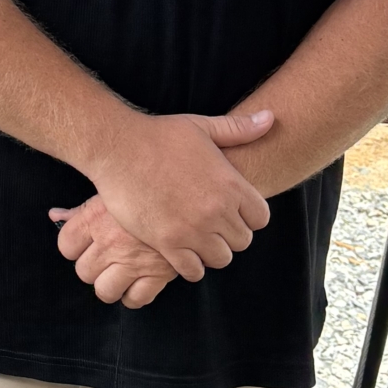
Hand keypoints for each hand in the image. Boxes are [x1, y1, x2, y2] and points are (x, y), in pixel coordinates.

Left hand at [48, 194, 181, 305]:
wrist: (189, 192)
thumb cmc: (146, 189)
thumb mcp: (111, 192)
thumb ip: (81, 210)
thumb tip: (54, 215)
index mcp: (95, 219)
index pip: (65, 246)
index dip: (74, 246)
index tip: (86, 243)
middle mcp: (110, 243)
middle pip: (83, 272)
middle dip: (93, 267)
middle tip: (107, 257)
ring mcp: (133, 261)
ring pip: (104, 291)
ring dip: (110, 285)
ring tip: (120, 273)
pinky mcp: (158, 274)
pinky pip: (136, 299)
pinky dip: (134, 296)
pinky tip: (138, 282)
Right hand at [73, 107, 274, 284]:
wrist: (117, 148)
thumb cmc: (158, 135)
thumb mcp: (202, 127)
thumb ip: (238, 129)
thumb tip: (270, 118)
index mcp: (230, 185)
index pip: (260, 218)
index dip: (248, 216)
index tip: (233, 212)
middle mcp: (217, 211)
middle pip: (242, 241)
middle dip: (230, 234)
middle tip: (212, 225)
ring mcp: (192, 229)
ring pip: (220, 258)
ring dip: (211, 251)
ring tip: (197, 239)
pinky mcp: (167, 243)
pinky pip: (193, 270)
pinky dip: (191, 265)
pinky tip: (182, 252)